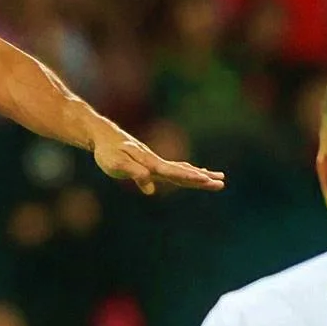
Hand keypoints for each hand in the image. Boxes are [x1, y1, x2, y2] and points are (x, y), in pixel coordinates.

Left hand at [94, 131, 224, 194]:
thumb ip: (134, 174)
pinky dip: (188, 170)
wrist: (104, 135)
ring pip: (182, 169)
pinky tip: (196, 171)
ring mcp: (156, 161)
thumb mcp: (117, 165)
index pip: (174, 172)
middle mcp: (157, 162)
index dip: (190, 177)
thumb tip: (149, 190)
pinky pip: (175, 168)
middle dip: (203, 178)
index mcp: (151, 163)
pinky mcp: (152, 161)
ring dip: (200, 174)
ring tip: (219, 177)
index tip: (207, 180)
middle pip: (184, 172)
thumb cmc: (108, 151)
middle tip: (222, 183)